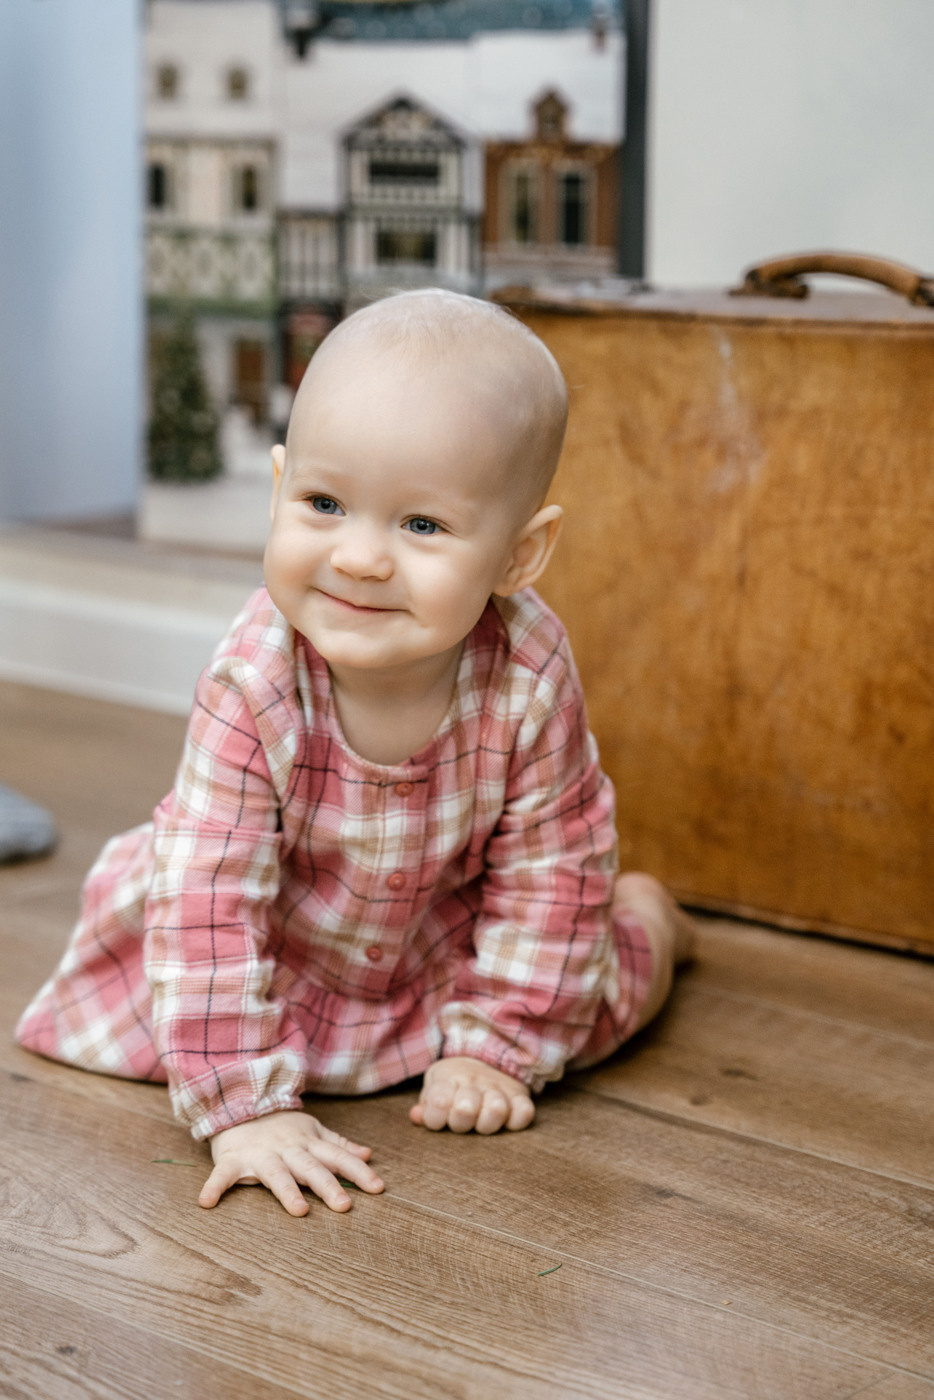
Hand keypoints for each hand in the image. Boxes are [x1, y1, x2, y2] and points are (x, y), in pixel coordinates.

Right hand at [199, 1110, 383, 1216]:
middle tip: (345, 1205)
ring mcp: (260, 1155)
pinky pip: (222, 1175)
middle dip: (329, 1186)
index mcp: (308, 1144)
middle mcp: (288, 1150)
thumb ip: (339, 1145)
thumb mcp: (313, 1131)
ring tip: (300, 1210)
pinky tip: (206, 1203)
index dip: (358, 1172)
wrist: (240, 1102)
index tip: (378, 1188)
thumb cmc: (280, 1125)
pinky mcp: (233, 1160)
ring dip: (287, 1191)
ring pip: (276, 1174)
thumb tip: (369, 1154)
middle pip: (312, 1169)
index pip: (338, 1158)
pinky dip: (214, 1187)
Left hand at [409, 1056, 534, 1133]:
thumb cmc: (454, 1083)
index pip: (438, 1102)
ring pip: (496, 1109)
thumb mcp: (435, 1087)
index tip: (438, 1120)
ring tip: (481, 1122)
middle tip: (461, 1122)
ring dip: (487, 1122)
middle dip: (460, 1122)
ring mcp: (498, 1088)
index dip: (435, 1118)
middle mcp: (474, 1081)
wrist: (484, 1058)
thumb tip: (416, 1116)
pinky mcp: (519, 1095)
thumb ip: (426, 1105)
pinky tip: (505, 1122)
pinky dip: (516, 1121)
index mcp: (448, 1079)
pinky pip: (524, 1112)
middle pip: (465, 1108)